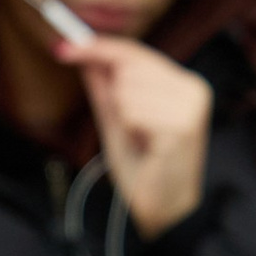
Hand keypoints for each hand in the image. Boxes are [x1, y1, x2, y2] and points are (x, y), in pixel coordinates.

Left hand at [63, 41, 211, 238]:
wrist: (162, 208)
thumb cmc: (143, 165)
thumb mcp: (117, 118)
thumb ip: (104, 85)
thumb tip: (82, 53)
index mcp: (182, 82)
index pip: (134, 51)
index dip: (96, 47)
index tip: (62, 47)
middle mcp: (193, 88)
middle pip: (127, 67)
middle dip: (115, 97)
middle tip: (132, 128)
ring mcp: (189, 107)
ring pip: (126, 90)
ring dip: (123, 118)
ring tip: (142, 140)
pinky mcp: (181, 128)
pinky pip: (132, 113)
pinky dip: (131, 131)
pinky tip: (147, 148)